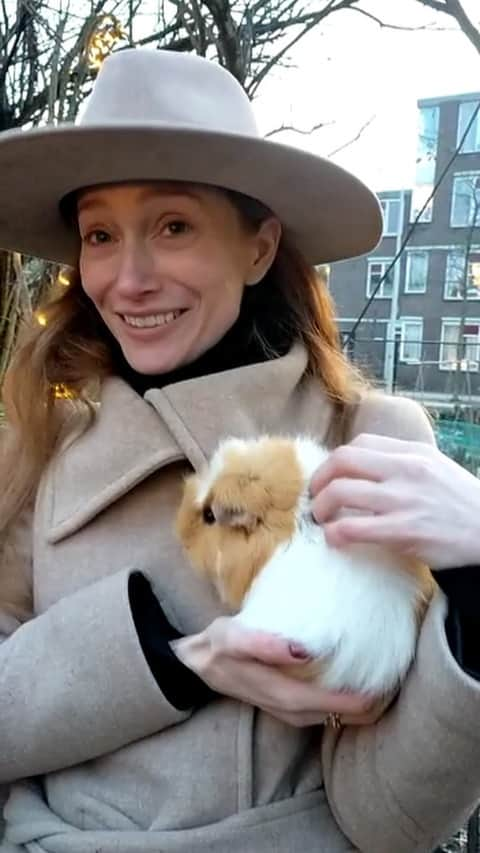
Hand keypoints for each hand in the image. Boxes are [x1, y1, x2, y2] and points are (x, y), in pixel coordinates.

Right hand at [172, 617, 381, 726]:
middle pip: (341, 715)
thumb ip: (262, 643)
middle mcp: (291, 711)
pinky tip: (357, 681)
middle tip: (399, 681)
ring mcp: (291, 711)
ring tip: (386, 681)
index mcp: (283, 695)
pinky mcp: (290, 703)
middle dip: (371, 704)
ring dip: (361, 704)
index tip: (389, 683)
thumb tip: (303, 651)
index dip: (364, 699)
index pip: (334, 704)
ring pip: (335, 715)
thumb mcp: (231, 638)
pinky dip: (344, 699)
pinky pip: (325, 707)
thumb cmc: (217, 647)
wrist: (195, 664)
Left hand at [310, 433, 479, 569]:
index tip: (330, 478)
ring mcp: (403, 499)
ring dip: (320, 507)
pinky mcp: (404, 530)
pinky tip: (333, 540)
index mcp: (412, 452)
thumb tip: (365, 468)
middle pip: (341, 461)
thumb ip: (402, 463)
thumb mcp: (435, 468)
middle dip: (319, 479)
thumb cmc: (461, 504)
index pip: (358, 444)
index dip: (335, 462)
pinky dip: (334, 533)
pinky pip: (354, 528)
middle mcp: (405, 469)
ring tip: (320, 519)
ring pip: (340, 492)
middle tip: (315, 497)